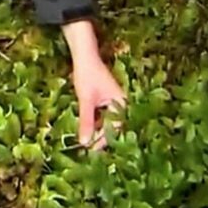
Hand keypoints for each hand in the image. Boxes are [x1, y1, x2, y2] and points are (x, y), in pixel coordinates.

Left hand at [62, 20, 126, 150]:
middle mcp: (122, 104)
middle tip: (88, 150)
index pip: (116, 129)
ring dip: (98, 131)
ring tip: (86, 142)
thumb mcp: (85, 100)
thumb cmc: (87, 75)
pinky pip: (104, 117)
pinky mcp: (108, 101)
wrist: (84, 56)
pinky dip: (96, 123)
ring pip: (108, 123)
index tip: (91, 150)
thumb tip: (84, 143)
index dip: (104, 141)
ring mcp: (115, 102)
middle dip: (102, 138)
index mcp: (122, 104)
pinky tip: (87, 129)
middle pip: (114, 128)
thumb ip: (86, 121)